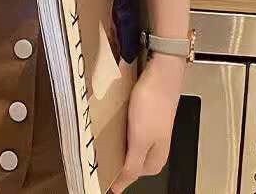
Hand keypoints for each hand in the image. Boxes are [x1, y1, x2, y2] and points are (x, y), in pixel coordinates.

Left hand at [109, 54, 185, 192]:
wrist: (161, 73)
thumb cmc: (152, 106)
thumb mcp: (140, 140)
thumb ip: (131, 165)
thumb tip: (120, 189)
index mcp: (155, 159)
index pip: (130, 175)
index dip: (114, 174)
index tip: (97, 170)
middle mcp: (155, 147)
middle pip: (129, 159)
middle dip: (112, 156)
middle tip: (94, 151)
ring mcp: (150, 129)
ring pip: (127, 142)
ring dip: (112, 140)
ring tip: (97, 135)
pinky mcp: (144, 114)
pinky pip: (127, 126)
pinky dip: (116, 126)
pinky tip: (108, 119)